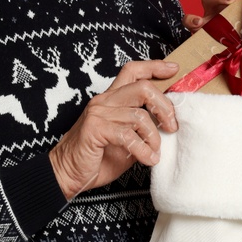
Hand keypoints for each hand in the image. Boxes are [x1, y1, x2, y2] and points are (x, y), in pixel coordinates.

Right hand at [48, 59, 179, 199]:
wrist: (68, 174)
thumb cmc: (97, 158)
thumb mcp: (127, 140)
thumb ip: (143, 128)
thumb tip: (167, 124)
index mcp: (111, 99)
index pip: (133, 71)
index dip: (154, 67)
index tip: (173, 69)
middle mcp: (104, 101)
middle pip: (143, 87)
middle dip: (164, 107)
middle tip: (171, 127)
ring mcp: (98, 113)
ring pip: (139, 115)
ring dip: (153, 137)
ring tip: (155, 152)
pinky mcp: (95, 129)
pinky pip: (128, 136)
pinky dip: (143, 150)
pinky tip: (148, 159)